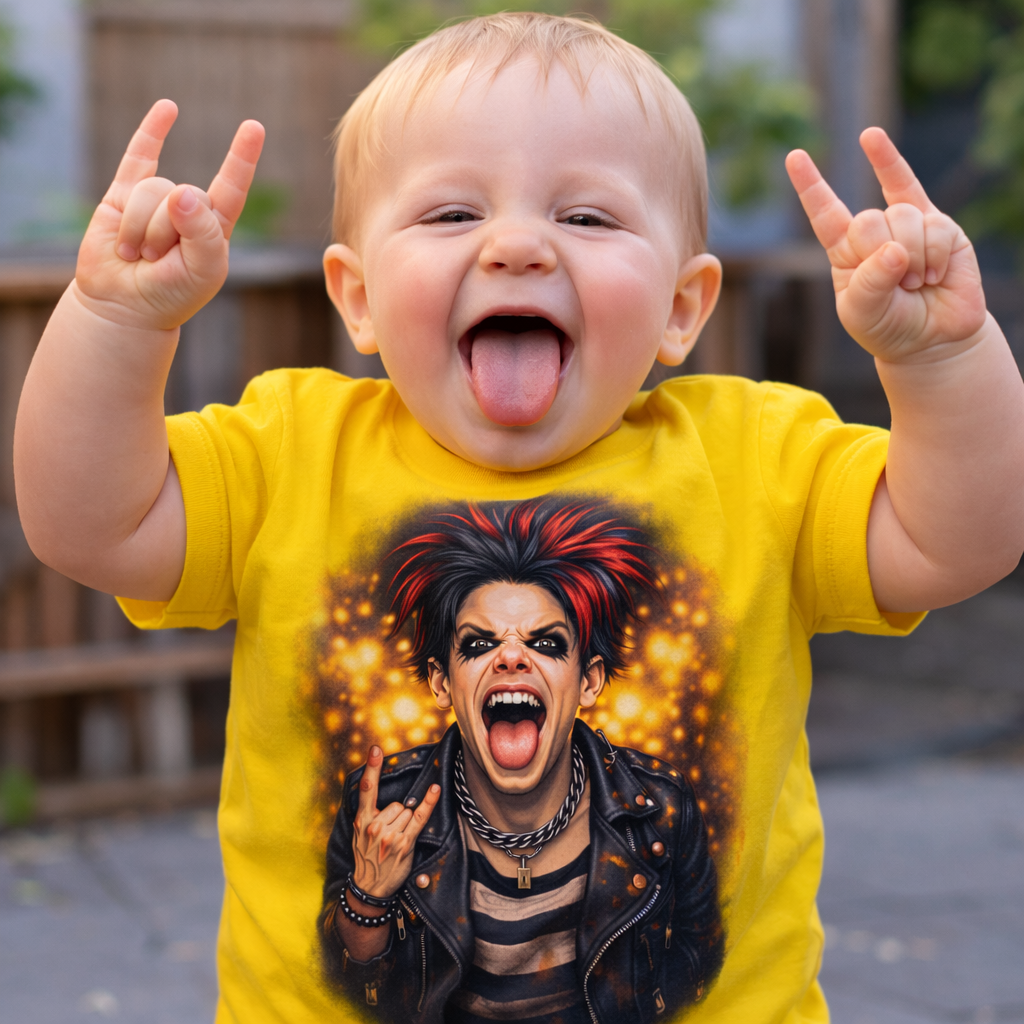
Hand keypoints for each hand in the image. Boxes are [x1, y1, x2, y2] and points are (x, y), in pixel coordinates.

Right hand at [74, 99, 264, 331]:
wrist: (124, 306)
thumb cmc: (172, 294)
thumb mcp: (201, 271)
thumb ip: (203, 234)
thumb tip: (182, 193)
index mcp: (215, 228)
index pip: (231, 188)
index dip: (241, 158)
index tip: (254, 127)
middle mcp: (188, 209)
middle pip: (182, 196)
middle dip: (166, 231)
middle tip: (158, 261)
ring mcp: (155, 200)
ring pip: (151, 191)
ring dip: (141, 228)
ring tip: (137, 254)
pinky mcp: (122, 196)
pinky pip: (138, 157)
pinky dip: (153, 132)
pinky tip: (169, 108)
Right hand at [351, 746, 440, 898]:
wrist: (370, 887)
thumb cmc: (366, 857)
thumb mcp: (358, 834)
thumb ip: (368, 814)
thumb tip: (383, 795)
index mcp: (361, 820)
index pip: (367, 789)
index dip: (372, 767)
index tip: (376, 749)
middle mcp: (375, 826)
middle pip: (396, 803)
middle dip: (397, 815)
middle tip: (389, 834)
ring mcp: (389, 835)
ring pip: (407, 811)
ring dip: (406, 823)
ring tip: (395, 841)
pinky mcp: (404, 843)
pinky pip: (419, 817)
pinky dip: (428, 803)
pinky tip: (434, 789)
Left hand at [786, 128, 986, 363]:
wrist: (931, 338)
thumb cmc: (886, 325)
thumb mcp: (861, 312)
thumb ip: (868, 283)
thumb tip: (895, 250)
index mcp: (844, 249)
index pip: (825, 212)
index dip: (810, 185)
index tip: (795, 156)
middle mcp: (875, 230)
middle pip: (868, 220)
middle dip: (878, 253)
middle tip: (893, 284)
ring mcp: (910, 223)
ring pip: (902, 218)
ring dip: (909, 259)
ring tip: (914, 283)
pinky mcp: (943, 227)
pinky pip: (933, 224)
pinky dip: (932, 256)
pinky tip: (933, 275)